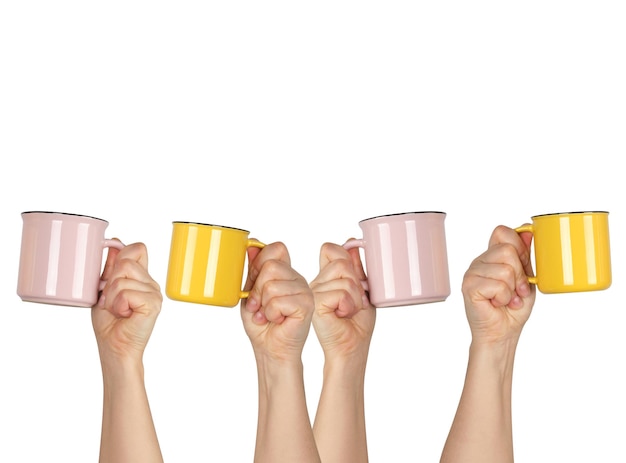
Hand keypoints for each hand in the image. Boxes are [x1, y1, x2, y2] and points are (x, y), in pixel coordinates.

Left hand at [91, 241, 162, 364]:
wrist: (114, 348)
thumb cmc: (109, 324)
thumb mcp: (104, 290)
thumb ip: (110, 268)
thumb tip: (114, 243)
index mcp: (141, 277)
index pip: (138, 248)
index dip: (122, 254)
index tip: (110, 274)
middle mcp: (151, 282)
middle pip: (126, 260)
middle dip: (110, 281)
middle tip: (111, 301)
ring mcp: (154, 292)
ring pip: (122, 278)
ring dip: (112, 297)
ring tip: (117, 310)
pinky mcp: (153, 303)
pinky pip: (126, 292)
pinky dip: (118, 305)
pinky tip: (124, 315)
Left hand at [241, 242, 314, 362]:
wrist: (270, 348)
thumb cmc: (261, 323)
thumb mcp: (250, 292)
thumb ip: (253, 269)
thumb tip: (252, 244)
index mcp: (285, 272)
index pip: (275, 249)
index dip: (259, 266)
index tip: (254, 287)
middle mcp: (297, 278)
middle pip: (271, 266)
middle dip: (257, 290)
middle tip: (259, 306)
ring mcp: (304, 290)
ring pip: (272, 285)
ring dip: (263, 305)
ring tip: (268, 315)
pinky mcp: (307, 304)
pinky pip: (278, 301)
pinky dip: (271, 314)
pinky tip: (277, 320)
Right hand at [310, 242, 375, 361]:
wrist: (352, 347)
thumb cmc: (357, 323)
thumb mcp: (361, 290)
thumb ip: (356, 267)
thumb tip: (352, 242)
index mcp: (326, 277)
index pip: (331, 249)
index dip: (345, 257)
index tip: (354, 279)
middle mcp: (316, 282)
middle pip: (342, 262)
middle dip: (356, 283)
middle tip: (353, 302)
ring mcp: (313, 291)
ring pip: (344, 277)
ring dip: (355, 297)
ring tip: (348, 310)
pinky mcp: (315, 302)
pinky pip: (340, 292)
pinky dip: (349, 304)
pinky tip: (342, 315)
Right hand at [462, 225, 535, 344]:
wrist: (503, 333)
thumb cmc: (513, 308)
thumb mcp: (526, 278)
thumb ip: (524, 255)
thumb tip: (527, 230)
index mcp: (492, 256)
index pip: (502, 232)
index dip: (518, 246)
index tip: (522, 267)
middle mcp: (480, 261)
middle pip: (507, 250)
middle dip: (519, 274)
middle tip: (517, 290)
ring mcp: (472, 272)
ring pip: (504, 269)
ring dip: (512, 289)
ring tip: (508, 299)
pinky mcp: (469, 286)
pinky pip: (497, 285)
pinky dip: (504, 298)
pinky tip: (497, 303)